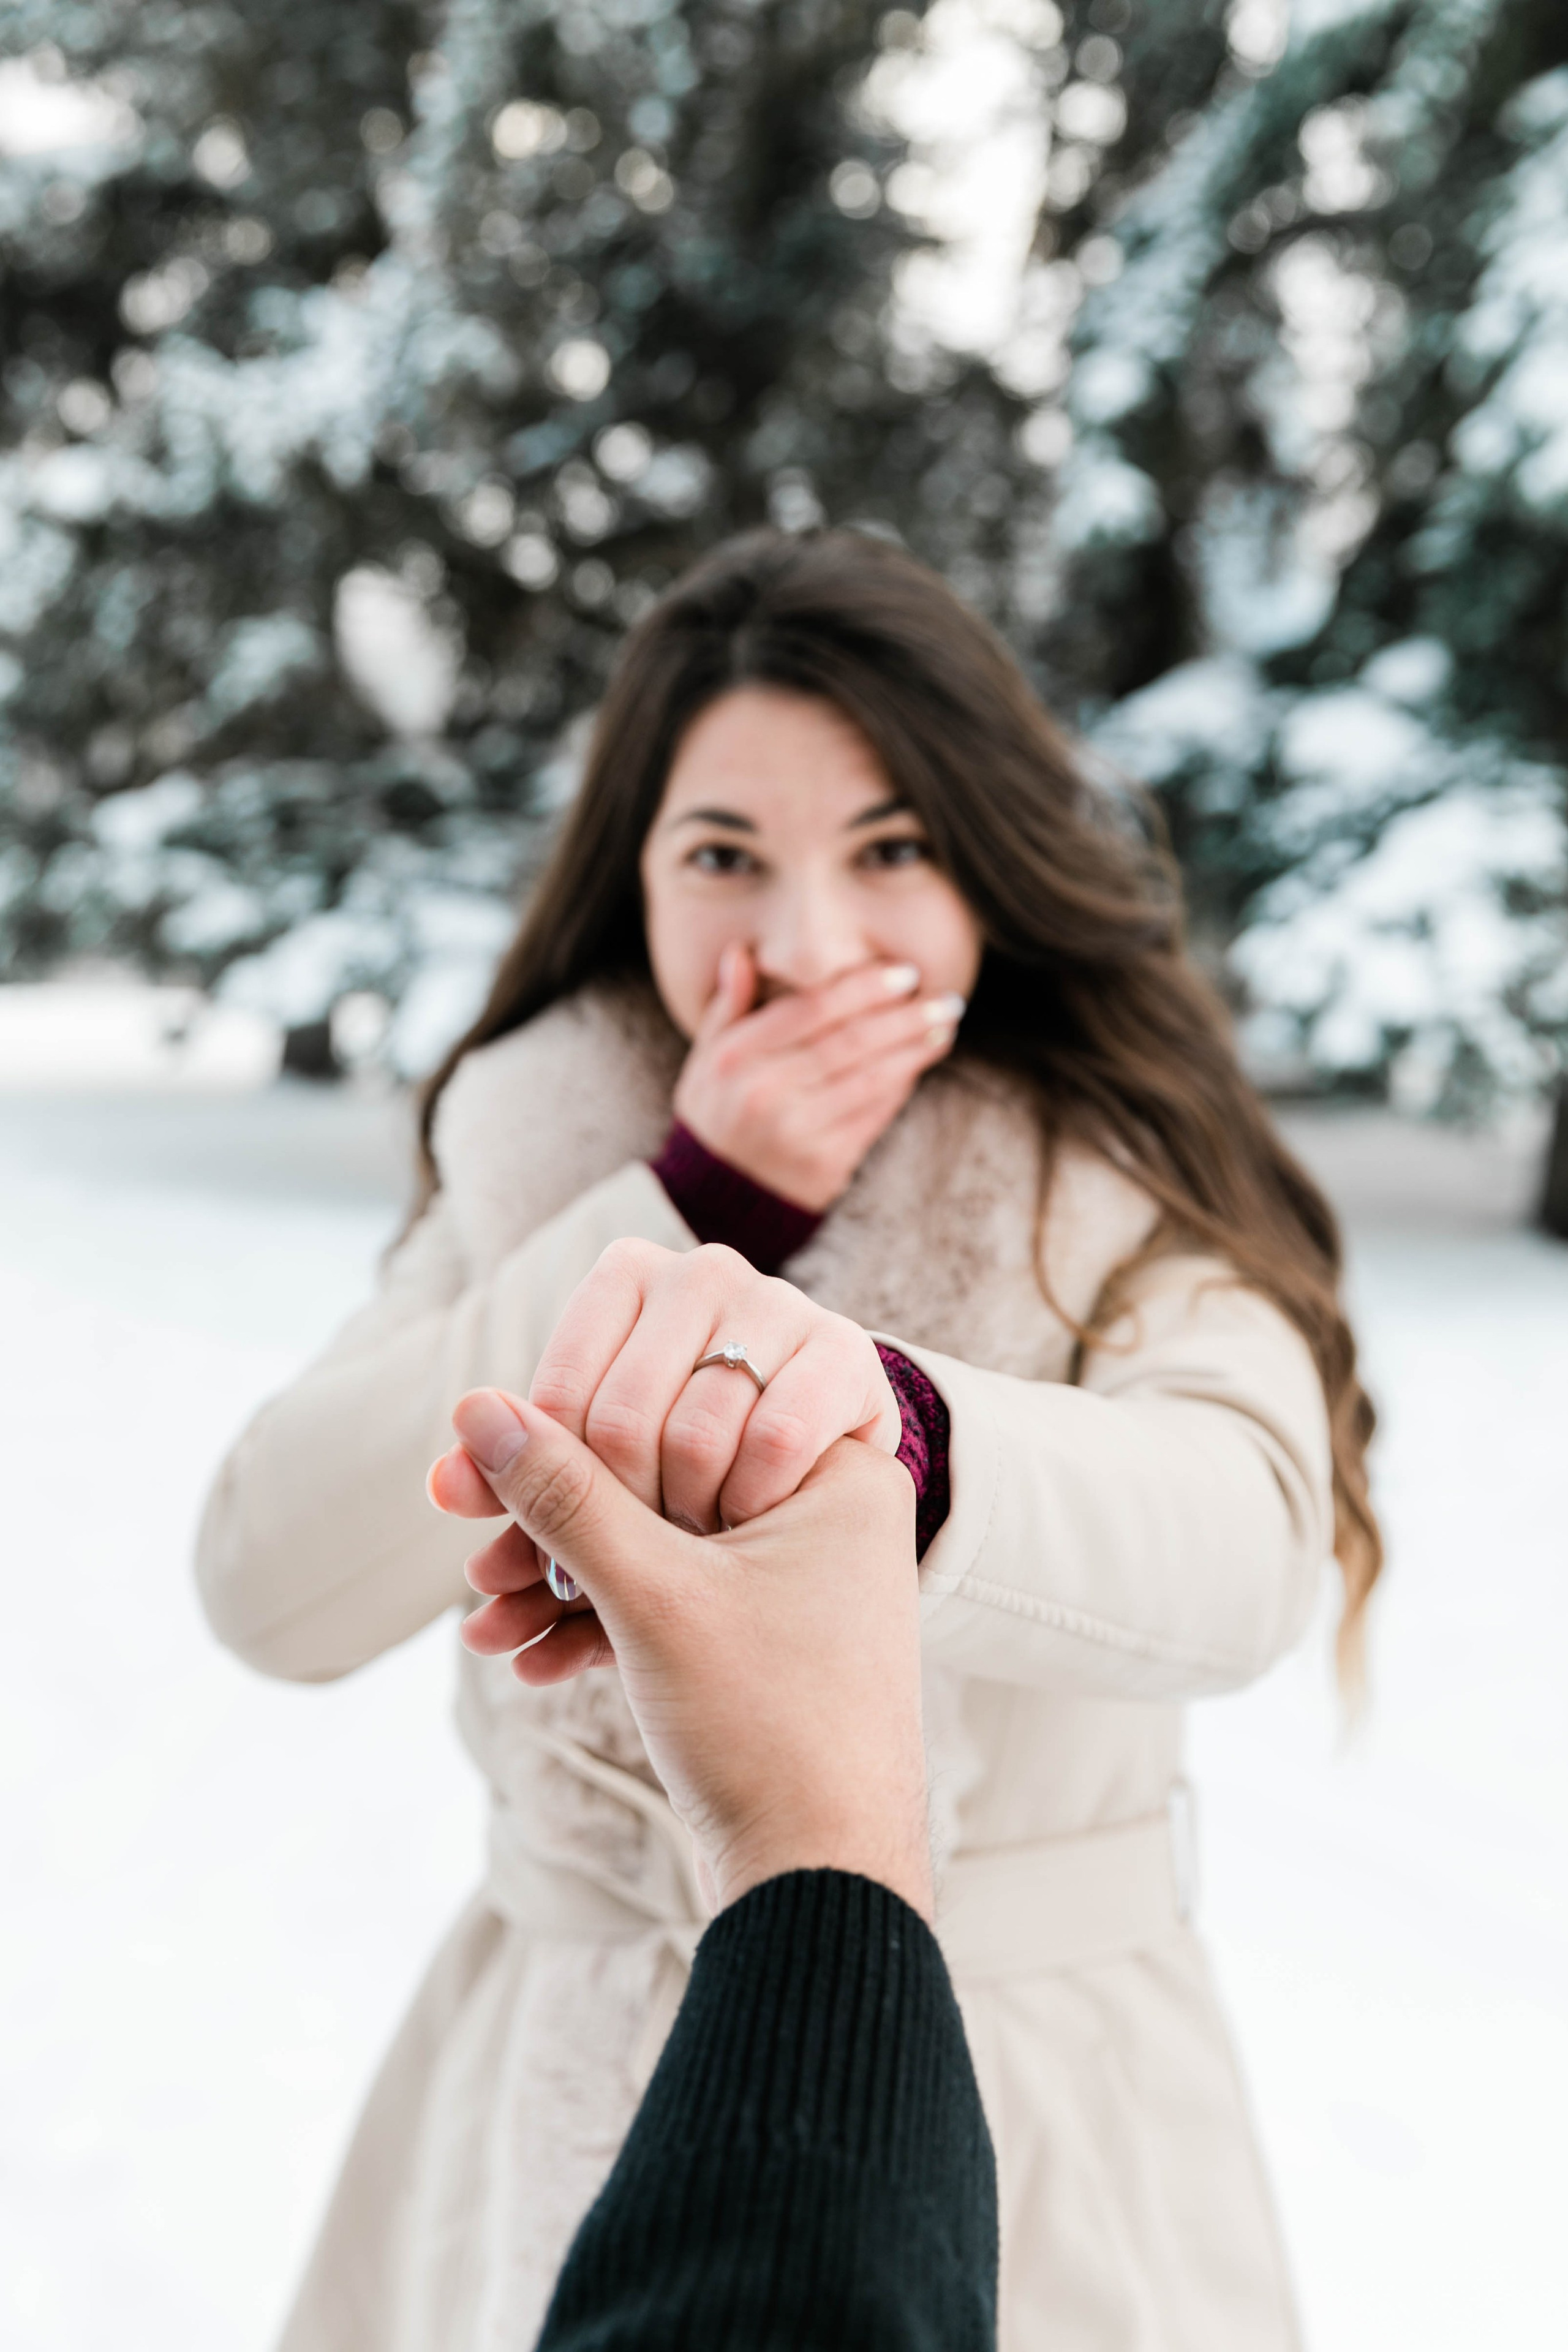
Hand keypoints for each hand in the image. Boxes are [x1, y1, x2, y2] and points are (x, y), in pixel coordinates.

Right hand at [435, 1390, 931, 1920]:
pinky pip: (670, 1607)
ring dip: (563, 1587)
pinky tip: (525, 1661)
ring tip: (485, 1624)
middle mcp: (824, 1514)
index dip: (575, 1442)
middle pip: (659, 1485)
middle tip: (473, 1553)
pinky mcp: (764, 1645)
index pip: (683, 1409)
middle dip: (555, 1532)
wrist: (823, 1883)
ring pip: (656, 1552)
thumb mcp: (652, 1594)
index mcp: (834, 1471)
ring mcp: (796, 1583)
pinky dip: (600, 1629)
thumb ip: (565, 1494)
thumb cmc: (769, 1726)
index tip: (489, 1471)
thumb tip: (477, 1407)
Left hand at [511, 1234, 901, 1533]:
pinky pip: (776, 1439)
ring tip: (696, 1546)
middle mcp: (703, 1268)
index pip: (556, 1402)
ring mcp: (781, 1301)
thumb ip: (516, 1487)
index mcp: (626, 1273)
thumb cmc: (683, 1484)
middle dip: (622, 1521)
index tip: (578, 1544)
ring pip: (696, 1434)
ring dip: (688, 1521)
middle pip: (619, 1420)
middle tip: (640, 1563)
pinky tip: (756, 1521)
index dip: (559, 1492)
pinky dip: (755, 1503)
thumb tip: (440, 1486)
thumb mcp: (592, 1490)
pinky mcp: (847, 1352)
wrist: (816, 1496)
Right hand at [672, 945, 965, 1211]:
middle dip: (905, 1016)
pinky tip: (922, 1061)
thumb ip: (727, 1006)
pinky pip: (876, 1114)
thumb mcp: (705, 1059)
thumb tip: (741, 953)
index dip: (864, 987)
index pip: (811, 1010)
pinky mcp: (826, 1162)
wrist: (716, 1196)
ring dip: (916, 1048)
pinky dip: (903, 1084)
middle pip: (850, 1041)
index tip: (904, 972)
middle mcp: (765, 1092)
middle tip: (945, 998)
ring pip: (872, 1077)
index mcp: (735, 1058)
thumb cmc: (717, 1113)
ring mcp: (798, 1130)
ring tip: (945, 1025)